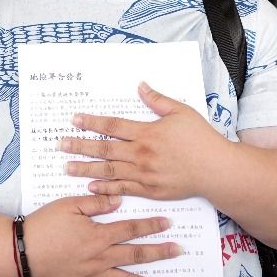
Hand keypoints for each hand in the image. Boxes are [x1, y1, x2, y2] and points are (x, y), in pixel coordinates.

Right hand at [25, 194, 181, 276]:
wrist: (22, 251)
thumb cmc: (44, 225)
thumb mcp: (68, 205)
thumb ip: (95, 203)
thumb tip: (119, 201)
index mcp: (99, 235)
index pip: (131, 228)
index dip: (151, 225)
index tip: (168, 223)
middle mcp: (101, 258)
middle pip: (136, 255)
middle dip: (160, 252)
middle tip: (179, 251)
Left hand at [60, 82, 232, 201]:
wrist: (216, 169)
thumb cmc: (201, 139)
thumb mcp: (181, 112)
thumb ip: (158, 100)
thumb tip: (140, 86)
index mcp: (147, 133)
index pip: (112, 125)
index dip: (92, 122)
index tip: (74, 120)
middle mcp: (141, 154)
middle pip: (104, 149)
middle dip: (80, 146)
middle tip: (60, 144)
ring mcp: (144, 174)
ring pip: (109, 171)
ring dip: (86, 169)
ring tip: (67, 167)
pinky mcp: (150, 190)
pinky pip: (123, 189)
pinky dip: (105, 188)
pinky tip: (90, 186)